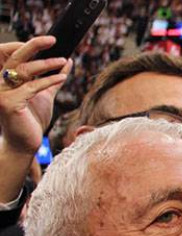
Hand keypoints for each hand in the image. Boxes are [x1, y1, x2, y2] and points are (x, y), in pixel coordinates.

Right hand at [0, 36, 71, 155]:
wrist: (25, 144)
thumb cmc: (32, 120)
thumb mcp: (45, 95)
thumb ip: (54, 78)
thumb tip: (67, 60)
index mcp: (3, 78)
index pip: (9, 54)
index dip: (26, 46)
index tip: (47, 41)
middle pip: (14, 57)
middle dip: (34, 45)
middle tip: (53, 39)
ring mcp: (1, 92)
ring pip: (24, 70)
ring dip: (47, 64)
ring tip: (63, 61)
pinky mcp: (9, 103)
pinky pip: (32, 87)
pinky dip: (49, 81)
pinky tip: (62, 77)